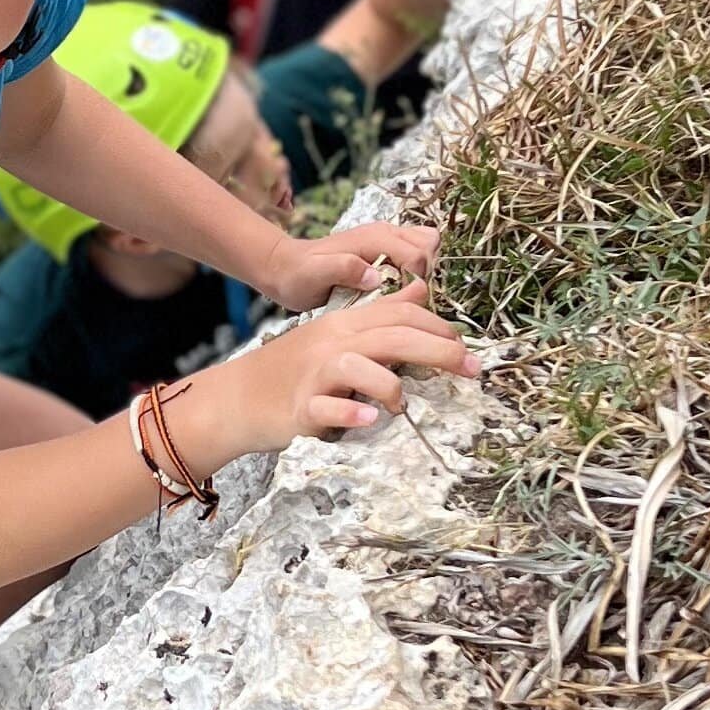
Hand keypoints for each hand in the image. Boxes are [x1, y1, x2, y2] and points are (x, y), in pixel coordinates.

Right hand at [174, 287, 482, 473]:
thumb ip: (380, 315)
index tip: (466, 347)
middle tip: (472, 369)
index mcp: (344, 325)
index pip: (398, 314)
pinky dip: (350, 411)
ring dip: (389, 384)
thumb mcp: (337, 334)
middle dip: (437, 350)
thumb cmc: (294, 370)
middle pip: (390, 337)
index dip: (438, 326)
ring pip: (358, 367)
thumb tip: (421, 291)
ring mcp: (315, 376)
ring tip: (405, 405)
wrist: (237, 398)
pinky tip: (370, 417)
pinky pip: (327, 408)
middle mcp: (332, 344)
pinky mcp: (300, 408)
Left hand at [256, 219, 441, 314]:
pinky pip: (416, 254)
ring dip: (424, 270)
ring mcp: (387, 240)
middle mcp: (385, 233)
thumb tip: (375, 276)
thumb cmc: (299, 274)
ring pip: (427, 244)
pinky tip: (397, 290)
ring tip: (401, 292)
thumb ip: (343, 269)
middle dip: (425, 272)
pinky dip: (417, 270)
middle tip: (402, 295)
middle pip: (430, 244)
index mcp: (373, 238)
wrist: (286, 268)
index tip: (401, 299)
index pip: (418, 253)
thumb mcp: (314, 274)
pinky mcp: (386, 250)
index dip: (417, 280)